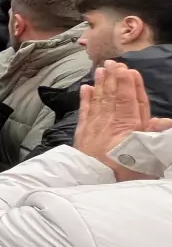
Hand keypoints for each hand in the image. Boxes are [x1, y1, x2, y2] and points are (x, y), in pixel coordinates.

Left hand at [74, 61, 156, 178]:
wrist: (93, 184)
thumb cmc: (125, 173)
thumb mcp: (147, 158)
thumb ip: (154, 137)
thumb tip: (164, 120)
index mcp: (128, 128)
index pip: (129, 101)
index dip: (129, 85)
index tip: (128, 71)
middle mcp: (110, 124)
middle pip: (113, 97)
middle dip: (114, 79)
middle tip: (112, 63)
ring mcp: (94, 128)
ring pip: (98, 101)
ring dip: (100, 84)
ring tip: (101, 70)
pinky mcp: (82, 134)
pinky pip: (84, 112)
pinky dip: (85, 100)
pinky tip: (86, 88)